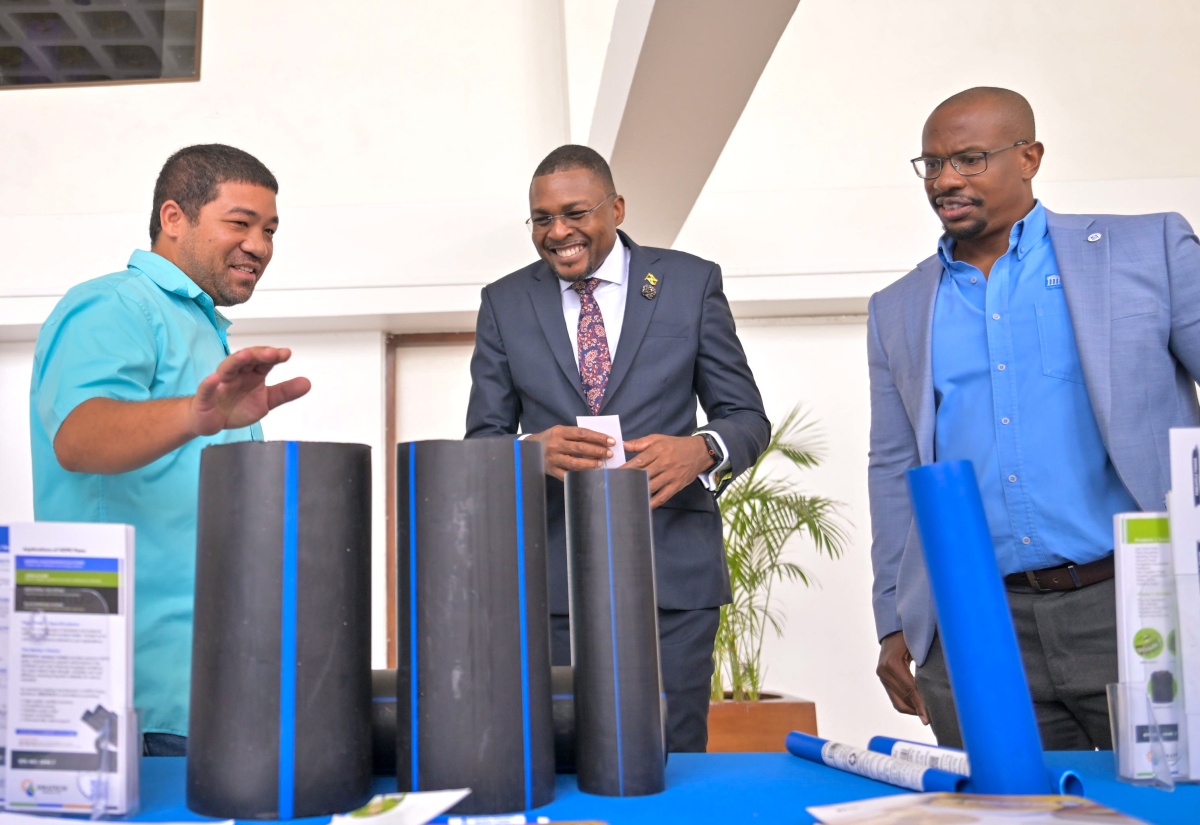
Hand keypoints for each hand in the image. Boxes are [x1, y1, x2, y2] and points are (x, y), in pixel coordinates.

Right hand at [189, 346, 311, 435]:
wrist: (211, 421)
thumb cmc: (237, 406)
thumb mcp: (265, 401)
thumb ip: (284, 392)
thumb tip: (307, 383)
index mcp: (252, 374)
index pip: (264, 361)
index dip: (274, 356)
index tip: (286, 354)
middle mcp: (236, 374)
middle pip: (247, 359)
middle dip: (259, 354)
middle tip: (273, 353)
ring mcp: (220, 383)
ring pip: (227, 368)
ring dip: (236, 360)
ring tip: (246, 355)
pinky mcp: (205, 396)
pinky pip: (206, 389)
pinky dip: (209, 383)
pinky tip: (215, 378)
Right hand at [527, 425, 613, 479]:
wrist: (528, 449)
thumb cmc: (550, 439)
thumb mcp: (560, 432)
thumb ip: (576, 435)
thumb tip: (600, 440)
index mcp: (559, 431)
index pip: (582, 434)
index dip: (598, 437)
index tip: (611, 441)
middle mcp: (555, 444)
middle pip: (580, 448)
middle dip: (597, 451)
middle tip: (610, 453)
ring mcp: (553, 459)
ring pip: (575, 463)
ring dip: (590, 464)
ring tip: (601, 463)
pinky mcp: (551, 471)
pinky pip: (568, 475)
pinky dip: (580, 475)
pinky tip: (589, 475)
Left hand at [620, 434, 710, 508]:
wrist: (699, 452)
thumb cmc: (675, 445)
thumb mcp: (657, 439)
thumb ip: (639, 443)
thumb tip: (622, 445)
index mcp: (657, 450)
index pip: (638, 461)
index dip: (625, 469)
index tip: (613, 474)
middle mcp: (664, 463)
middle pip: (643, 474)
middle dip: (629, 481)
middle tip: (615, 488)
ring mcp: (670, 476)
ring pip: (651, 486)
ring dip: (638, 492)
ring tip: (625, 497)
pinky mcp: (676, 485)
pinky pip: (663, 496)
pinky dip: (653, 503)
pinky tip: (643, 505)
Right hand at [876, 631, 928, 723]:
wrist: (894, 626)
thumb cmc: (911, 634)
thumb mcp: (919, 648)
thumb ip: (926, 668)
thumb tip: (938, 690)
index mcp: (892, 663)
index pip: (909, 690)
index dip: (920, 705)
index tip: (928, 718)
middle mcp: (883, 671)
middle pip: (902, 699)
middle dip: (917, 711)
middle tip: (931, 719)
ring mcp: (881, 674)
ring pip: (897, 702)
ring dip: (912, 709)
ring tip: (927, 715)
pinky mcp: (883, 677)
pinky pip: (894, 696)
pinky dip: (907, 703)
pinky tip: (918, 706)